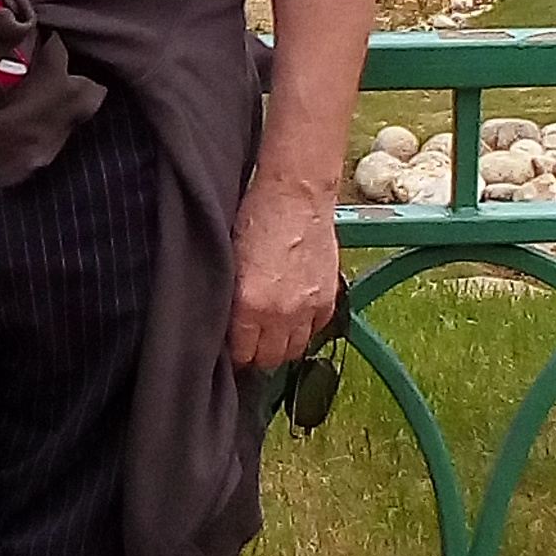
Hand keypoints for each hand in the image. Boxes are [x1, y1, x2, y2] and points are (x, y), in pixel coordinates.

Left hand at [228, 167, 338, 372]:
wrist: (297, 195)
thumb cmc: (256, 218)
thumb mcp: (229, 261)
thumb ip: (230, 299)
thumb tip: (227, 324)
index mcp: (249, 306)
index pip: (241, 355)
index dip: (234, 352)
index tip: (230, 344)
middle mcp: (281, 314)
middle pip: (269, 359)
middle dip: (257, 352)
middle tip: (249, 338)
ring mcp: (308, 308)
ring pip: (295, 351)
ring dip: (282, 344)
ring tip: (272, 330)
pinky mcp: (328, 298)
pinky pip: (317, 331)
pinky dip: (305, 328)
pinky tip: (294, 314)